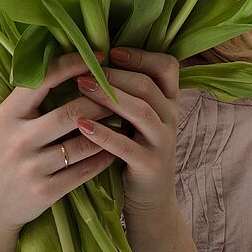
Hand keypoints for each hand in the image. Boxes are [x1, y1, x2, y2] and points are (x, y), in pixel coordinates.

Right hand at [0, 52, 115, 234]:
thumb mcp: (2, 123)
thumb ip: (26, 99)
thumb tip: (64, 64)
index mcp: (7, 115)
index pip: (44, 79)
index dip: (75, 64)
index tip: (100, 58)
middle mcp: (18, 140)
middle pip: (71, 113)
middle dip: (101, 102)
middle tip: (120, 94)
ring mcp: (31, 167)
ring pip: (82, 144)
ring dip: (108, 131)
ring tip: (124, 121)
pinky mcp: (45, 192)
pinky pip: (83, 171)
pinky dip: (103, 158)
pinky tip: (114, 149)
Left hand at [74, 47, 179, 216]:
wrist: (150, 199)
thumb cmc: (135, 149)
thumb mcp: (138, 118)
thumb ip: (128, 92)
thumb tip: (93, 59)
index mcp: (169, 101)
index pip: (167, 67)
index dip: (141, 56)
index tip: (112, 52)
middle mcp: (171, 118)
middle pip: (148, 86)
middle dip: (114, 74)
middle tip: (84, 70)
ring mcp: (163, 142)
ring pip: (141, 111)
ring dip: (109, 97)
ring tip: (81, 87)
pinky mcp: (150, 165)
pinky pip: (127, 146)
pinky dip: (104, 134)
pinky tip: (82, 125)